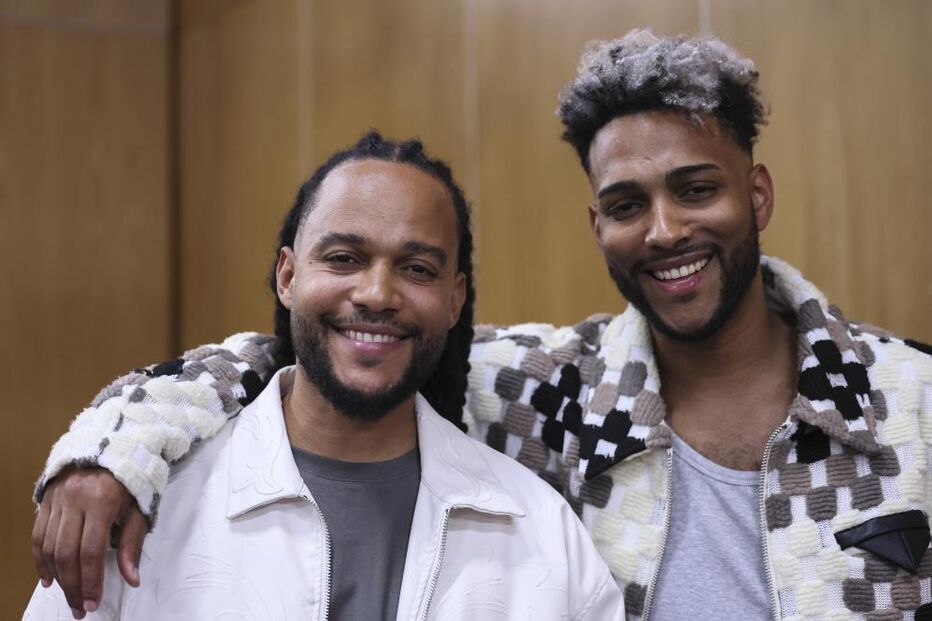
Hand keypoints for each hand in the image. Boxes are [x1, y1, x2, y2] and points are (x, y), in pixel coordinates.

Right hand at [32, 467, 146, 618]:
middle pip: (66, 552)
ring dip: (57, 576)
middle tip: (80, 608)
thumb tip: (132, 579)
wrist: (114, 443)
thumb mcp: (140, 507)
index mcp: (101, 500)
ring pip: (49, 546)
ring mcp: (57, 498)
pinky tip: (49, 578)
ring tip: (69, 596)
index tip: (93, 602)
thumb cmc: (132, 477)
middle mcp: (74, 499)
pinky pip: (39, 534)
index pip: (91, 550)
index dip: (91, 579)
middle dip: (73, 585)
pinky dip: (42, 559)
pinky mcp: (47, 498)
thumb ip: (132, 543)